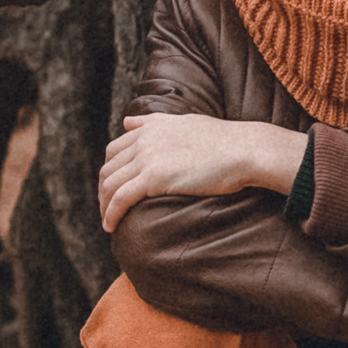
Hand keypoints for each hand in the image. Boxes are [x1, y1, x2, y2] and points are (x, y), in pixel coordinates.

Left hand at [97, 113, 305, 231]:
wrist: (244, 150)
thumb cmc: (223, 140)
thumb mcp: (184, 122)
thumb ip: (153, 122)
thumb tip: (128, 121)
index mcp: (150, 127)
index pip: (115, 150)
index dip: (110, 171)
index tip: (112, 189)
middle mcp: (143, 140)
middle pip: (109, 169)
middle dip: (103, 191)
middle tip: (107, 209)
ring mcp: (147, 158)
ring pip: (110, 185)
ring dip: (104, 206)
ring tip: (108, 221)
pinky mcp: (153, 178)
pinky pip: (121, 198)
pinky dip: (111, 213)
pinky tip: (111, 226)